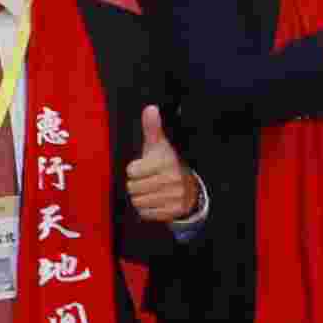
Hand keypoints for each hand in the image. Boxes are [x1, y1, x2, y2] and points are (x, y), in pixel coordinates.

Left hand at [124, 109, 203, 229]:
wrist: (190, 188)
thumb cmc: (168, 164)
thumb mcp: (160, 145)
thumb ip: (152, 128)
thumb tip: (150, 108)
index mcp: (166, 162)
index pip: (132, 171)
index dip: (135, 170)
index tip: (144, 168)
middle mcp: (171, 179)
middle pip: (133, 188)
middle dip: (137, 185)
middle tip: (148, 180)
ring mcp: (173, 196)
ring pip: (138, 201)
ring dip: (141, 197)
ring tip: (151, 190)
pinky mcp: (173, 211)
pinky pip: (145, 214)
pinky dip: (147, 210)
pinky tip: (155, 201)